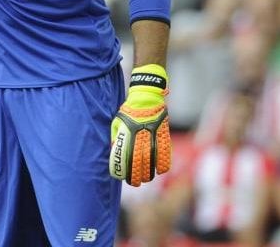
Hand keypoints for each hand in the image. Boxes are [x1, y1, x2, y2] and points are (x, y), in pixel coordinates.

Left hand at [110, 64, 170, 185]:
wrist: (146, 96)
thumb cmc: (128, 110)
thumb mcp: (117, 122)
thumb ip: (116, 137)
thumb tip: (114, 151)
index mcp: (127, 133)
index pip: (124, 157)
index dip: (122, 170)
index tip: (121, 176)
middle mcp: (139, 136)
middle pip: (138, 163)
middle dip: (135, 176)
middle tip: (134, 183)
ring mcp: (152, 136)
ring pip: (151, 161)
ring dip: (149, 173)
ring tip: (145, 180)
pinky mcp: (163, 134)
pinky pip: (165, 153)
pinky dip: (163, 164)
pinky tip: (160, 171)